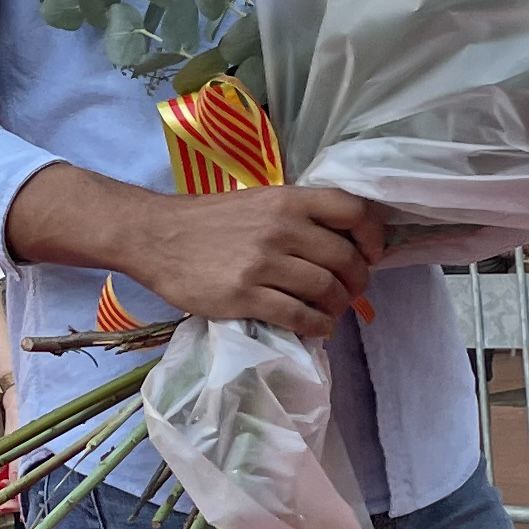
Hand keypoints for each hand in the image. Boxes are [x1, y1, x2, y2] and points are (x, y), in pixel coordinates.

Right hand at [131, 185, 383, 340]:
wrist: (156, 236)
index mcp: (287, 200)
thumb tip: (341, 241)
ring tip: (332, 312)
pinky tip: (317, 328)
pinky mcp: (245, 296)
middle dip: (358, 281)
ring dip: (338, 307)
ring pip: (326, 290)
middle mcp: (281, 228)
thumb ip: (297, 215)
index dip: (372, 235)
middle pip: (345, 258)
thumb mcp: (258, 201)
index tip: (371, 254)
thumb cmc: (209, 220)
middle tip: (352, 292)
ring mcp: (263, 264)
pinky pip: (299, 316)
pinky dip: (317, 326)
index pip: (352, 210)